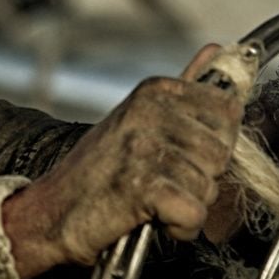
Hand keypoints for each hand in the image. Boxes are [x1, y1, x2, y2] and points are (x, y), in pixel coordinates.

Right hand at [23, 46, 242, 264]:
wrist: (50, 212)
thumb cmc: (97, 172)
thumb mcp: (137, 119)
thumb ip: (183, 88)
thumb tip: (217, 49)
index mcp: (154, 90)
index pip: (228, 110)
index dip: (212, 143)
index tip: (179, 155)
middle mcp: (150, 110)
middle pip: (222, 153)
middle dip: (200, 179)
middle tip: (160, 182)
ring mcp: (145, 147)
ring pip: (208, 187)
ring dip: (186, 206)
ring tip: (151, 200)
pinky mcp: (143, 186)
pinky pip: (194, 214)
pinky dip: (179, 228)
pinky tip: (153, 219)